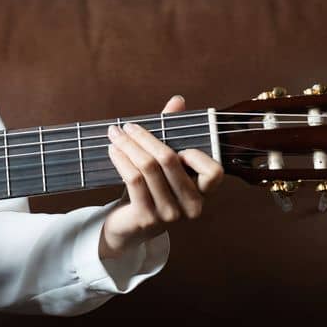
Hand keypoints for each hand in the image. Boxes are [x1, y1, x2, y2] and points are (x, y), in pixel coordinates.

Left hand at [100, 95, 225, 259]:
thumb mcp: (165, 163)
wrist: (130, 226)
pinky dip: (121, 160)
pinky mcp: (147, 218)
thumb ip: (173, 133)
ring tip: (115, 134)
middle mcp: (192, 206)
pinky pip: (133, 179)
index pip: (214, 172)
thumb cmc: (152, 189)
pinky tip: (112, 150)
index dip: (194, 154)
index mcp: (204, 193)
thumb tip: (178, 100)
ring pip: (147, 167)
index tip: (171, 142)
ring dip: (128, 145)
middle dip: (145, 137)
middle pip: (169, 160)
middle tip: (127, 126)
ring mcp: (170, 215)